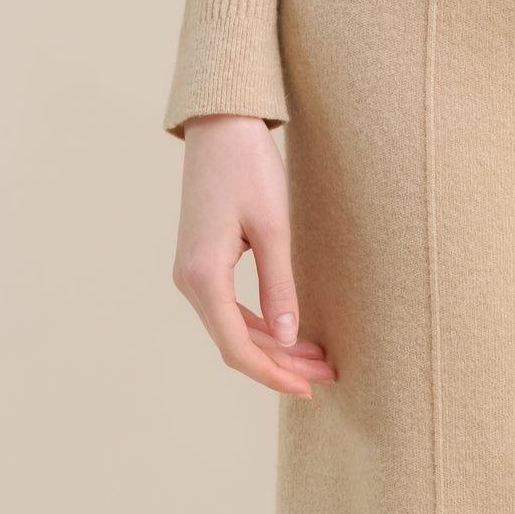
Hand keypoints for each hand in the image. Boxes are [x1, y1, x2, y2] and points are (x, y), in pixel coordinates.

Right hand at [171, 115, 336, 397]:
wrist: (220, 126)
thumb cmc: (248, 168)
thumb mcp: (273, 227)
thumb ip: (279, 286)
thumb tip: (287, 336)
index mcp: (203, 277)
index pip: (237, 347)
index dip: (273, 374)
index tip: (309, 388)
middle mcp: (190, 281)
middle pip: (235, 343)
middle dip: (280, 364)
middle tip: (325, 375)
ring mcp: (192, 272)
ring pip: (232, 327)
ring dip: (272, 346)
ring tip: (316, 358)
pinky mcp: (202, 261)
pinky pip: (229, 307)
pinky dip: (260, 324)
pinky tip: (289, 331)